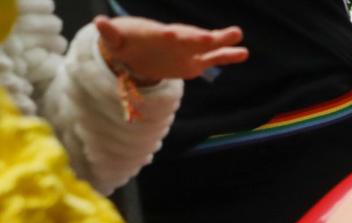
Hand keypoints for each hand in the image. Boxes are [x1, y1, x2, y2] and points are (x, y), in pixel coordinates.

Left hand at [93, 16, 244, 85]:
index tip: (188, 35)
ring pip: (208, 48)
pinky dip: (227, 56)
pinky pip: (212, 59)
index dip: (179, 36)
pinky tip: (243, 53)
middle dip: (207, 38)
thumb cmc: (124, 41)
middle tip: (226, 34)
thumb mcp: (115, 38)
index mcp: (159, 35)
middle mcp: (177, 41)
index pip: (171, 35)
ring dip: (224, 44)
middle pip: (194, 39)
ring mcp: (187, 51)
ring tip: (240, 37)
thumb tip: (99, 22)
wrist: (133, 51)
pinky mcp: (193, 62)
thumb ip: (110, 33)